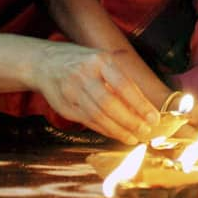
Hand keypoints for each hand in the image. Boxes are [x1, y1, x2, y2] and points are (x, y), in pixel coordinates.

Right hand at [31, 46, 159, 144]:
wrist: (44, 63)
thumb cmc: (82, 61)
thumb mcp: (102, 59)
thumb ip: (119, 78)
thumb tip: (143, 105)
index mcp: (99, 60)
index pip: (124, 85)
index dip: (140, 104)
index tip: (154, 118)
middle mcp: (84, 75)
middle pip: (109, 104)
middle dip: (130, 121)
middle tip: (145, 131)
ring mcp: (72, 92)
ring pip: (98, 116)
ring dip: (118, 130)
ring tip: (133, 138)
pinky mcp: (65, 107)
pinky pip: (88, 122)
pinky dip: (104, 130)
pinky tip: (117, 134)